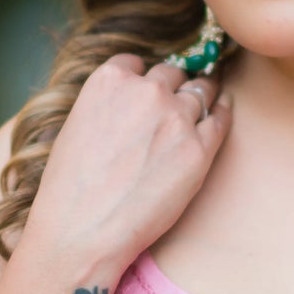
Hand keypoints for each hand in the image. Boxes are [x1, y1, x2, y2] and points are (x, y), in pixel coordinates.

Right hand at [25, 54, 231, 268]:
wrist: (84, 230)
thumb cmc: (71, 188)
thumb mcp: (77, 125)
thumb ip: (108, 105)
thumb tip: (127, 104)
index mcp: (110, 79)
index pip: (136, 63)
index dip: (142, 77)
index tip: (147, 87)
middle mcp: (147, 91)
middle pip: (172, 74)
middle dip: (173, 85)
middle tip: (178, 96)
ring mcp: (177, 118)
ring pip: (200, 91)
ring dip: (202, 95)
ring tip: (209, 97)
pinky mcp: (199, 149)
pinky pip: (220, 119)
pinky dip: (221, 113)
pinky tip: (222, 111)